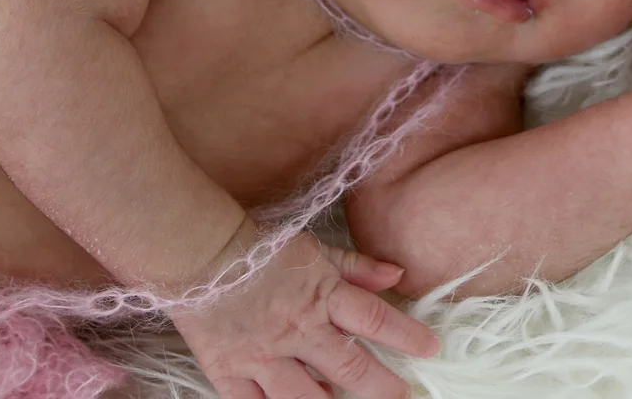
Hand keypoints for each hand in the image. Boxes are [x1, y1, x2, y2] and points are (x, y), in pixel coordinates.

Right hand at [169, 218, 439, 398]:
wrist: (200, 252)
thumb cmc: (260, 248)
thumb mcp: (314, 248)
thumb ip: (356, 266)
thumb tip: (396, 273)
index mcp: (320, 293)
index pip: (374, 318)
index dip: (406, 336)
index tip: (431, 349)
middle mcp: (297, 329)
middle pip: (350, 366)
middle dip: (383, 386)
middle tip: (403, 394)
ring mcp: (263, 356)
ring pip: (308, 397)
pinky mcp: (230, 374)